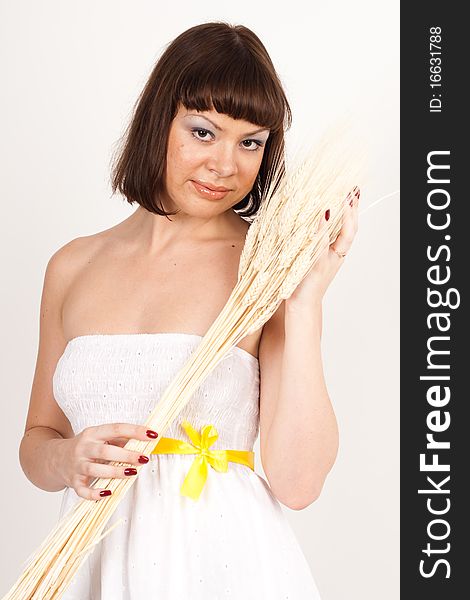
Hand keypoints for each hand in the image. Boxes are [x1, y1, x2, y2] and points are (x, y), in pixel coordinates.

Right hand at [54, 423, 158, 500]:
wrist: (55, 458)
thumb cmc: (86, 447)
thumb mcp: (100, 437)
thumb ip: (120, 440)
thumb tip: (144, 443)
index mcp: (93, 433)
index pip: (116, 429)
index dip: (135, 431)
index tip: (152, 435)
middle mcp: (84, 448)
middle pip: (105, 451)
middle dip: (126, 455)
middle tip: (143, 458)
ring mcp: (77, 465)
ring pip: (95, 469)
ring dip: (115, 472)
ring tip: (132, 473)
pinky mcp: (73, 482)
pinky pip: (83, 490)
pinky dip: (95, 493)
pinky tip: (108, 492)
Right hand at [288, 187, 359, 305]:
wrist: (301, 304)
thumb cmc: (309, 286)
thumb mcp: (315, 259)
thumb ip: (320, 236)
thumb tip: (326, 213)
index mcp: (338, 252)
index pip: (348, 228)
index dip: (348, 212)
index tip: (345, 195)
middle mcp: (336, 251)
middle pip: (349, 227)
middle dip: (352, 209)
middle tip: (352, 191)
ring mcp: (327, 253)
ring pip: (339, 230)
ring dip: (343, 214)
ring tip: (344, 199)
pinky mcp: (317, 255)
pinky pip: (327, 236)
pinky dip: (330, 223)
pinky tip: (325, 217)